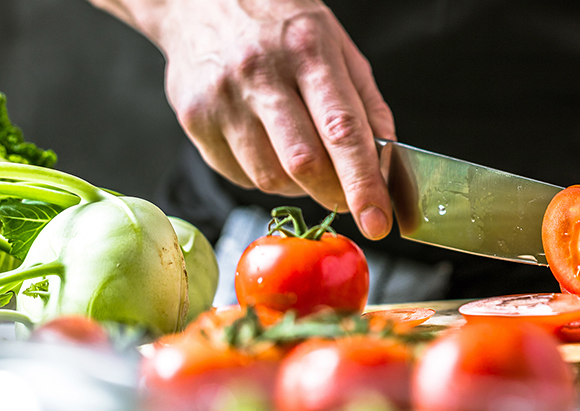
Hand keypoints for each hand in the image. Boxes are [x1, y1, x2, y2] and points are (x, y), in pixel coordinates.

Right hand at [95, 0, 394, 238]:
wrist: (200, 0)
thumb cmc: (279, 25)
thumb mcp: (337, 46)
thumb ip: (366, 105)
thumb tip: (385, 165)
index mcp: (307, 50)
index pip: (342, 131)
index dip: (363, 184)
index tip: (378, 220)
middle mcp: (260, 73)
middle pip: (303, 163)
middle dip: (334, 194)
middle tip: (347, 198)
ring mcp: (221, 98)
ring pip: (269, 178)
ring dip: (298, 185)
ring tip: (301, 156)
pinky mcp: (193, 119)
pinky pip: (238, 175)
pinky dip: (263, 176)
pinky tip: (267, 146)